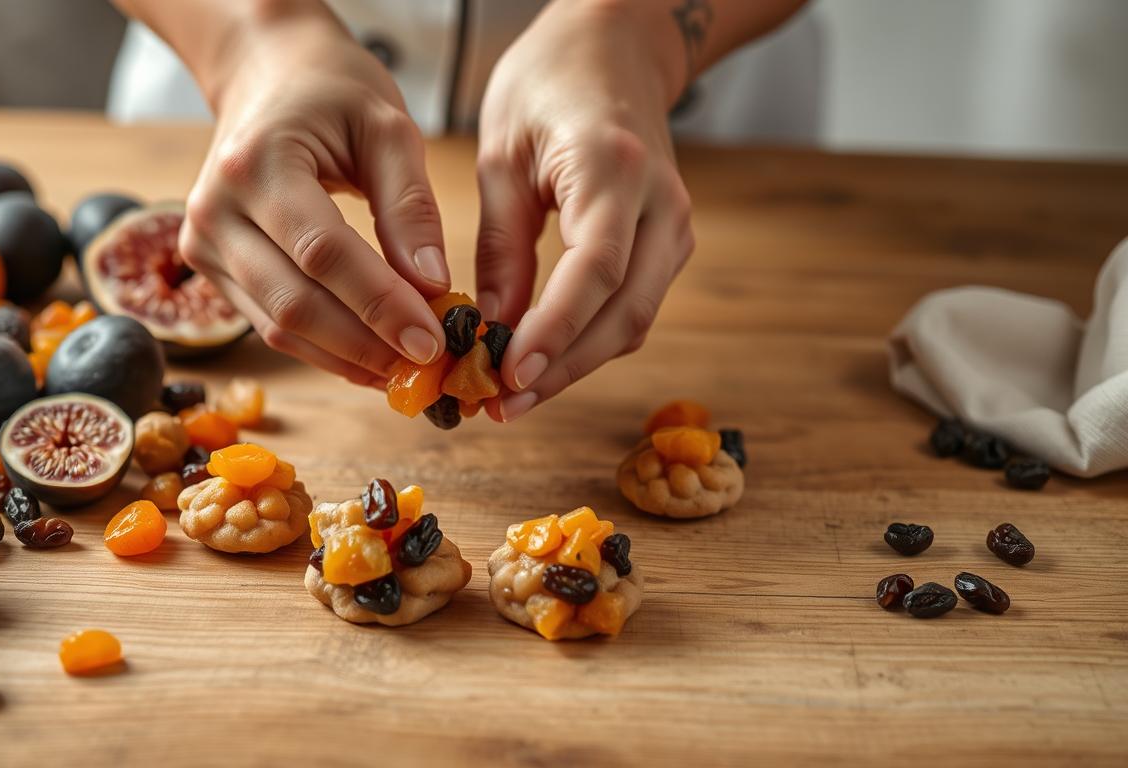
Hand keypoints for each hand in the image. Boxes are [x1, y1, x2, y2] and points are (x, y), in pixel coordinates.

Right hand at [178, 5, 450, 387]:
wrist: (266, 75)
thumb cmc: (332, 93)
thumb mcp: (387, 127)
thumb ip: (410, 206)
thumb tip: (433, 287)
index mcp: (255, 163)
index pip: (323, 253)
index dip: (381, 304)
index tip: (436, 339)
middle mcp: (214, 210)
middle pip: (295, 304)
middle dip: (368, 344)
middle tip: (430, 367)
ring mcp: (201, 245)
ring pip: (279, 328)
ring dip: (348, 359)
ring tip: (408, 370)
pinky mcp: (209, 270)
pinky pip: (270, 325)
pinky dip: (325, 349)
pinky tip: (372, 357)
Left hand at [476, 0, 695, 420]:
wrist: (615, 48)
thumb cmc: (548, 84)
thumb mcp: (501, 153)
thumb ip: (500, 244)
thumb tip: (489, 325)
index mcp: (613, 168)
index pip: (595, 269)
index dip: (555, 331)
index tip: (509, 375)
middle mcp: (660, 204)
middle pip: (624, 313)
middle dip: (563, 369)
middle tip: (501, 405)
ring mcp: (674, 226)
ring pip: (634, 320)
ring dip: (575, 365)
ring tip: (511, 396)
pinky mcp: (668, 242)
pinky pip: (631, 306)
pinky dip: (588, 341)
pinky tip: (541, 361)